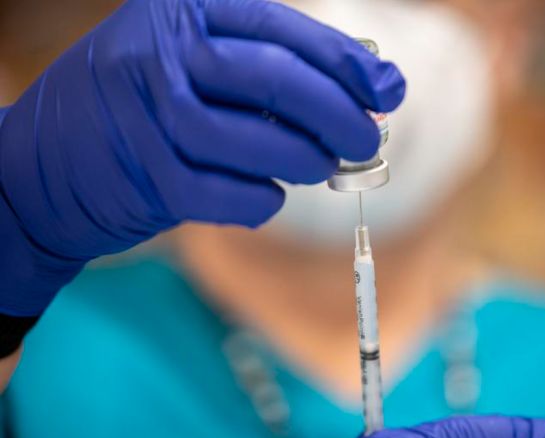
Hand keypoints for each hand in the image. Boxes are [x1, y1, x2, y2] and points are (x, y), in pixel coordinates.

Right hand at [0, 0, 404, 316]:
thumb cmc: (142, 105)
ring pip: (254, 141)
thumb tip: (363, 87)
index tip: (387, 91)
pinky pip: (226, 193)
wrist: (46, 161)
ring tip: (322, 167)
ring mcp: (148, 116)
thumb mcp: (192, 60)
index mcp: (185, 12)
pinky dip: (261, 201)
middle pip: (277, 81)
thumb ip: (267, 67)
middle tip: (366, 141)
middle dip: (339, 115)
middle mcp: (162, 53)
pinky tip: (271, 197)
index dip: (346, 64)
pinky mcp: (145, 176)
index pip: (284, 30)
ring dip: (305, 160)